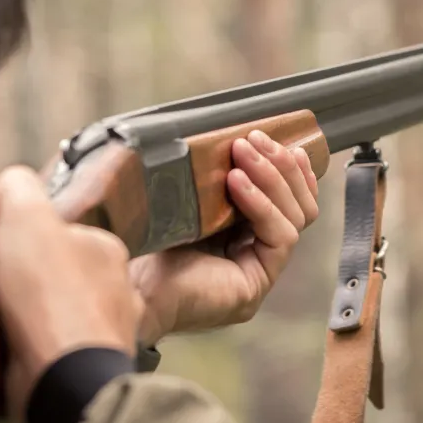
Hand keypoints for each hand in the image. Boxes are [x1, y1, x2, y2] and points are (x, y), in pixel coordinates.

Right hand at [0, 166, 140, 420]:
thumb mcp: (25, 215)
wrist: (62, 379)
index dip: (22, 239)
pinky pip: (54, 354)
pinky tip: (10, 351)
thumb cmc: (50, 297)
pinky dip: (31, 354)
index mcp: (106, 249)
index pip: (59, 232)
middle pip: (57, 275)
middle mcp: (116, 291)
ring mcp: (106, 335)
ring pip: (56, 317)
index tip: (1, 251)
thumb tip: (9, 189)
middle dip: (26, 282)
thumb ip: (17, 188)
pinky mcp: (88, 372)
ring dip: (28, 320)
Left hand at [129, 131, 318, 344]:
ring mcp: (257, 273)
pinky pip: (279, 237)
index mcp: (237, 238)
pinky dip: (261, 204)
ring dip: (271, 178)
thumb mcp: (182, 200)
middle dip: (280, 167)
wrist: (124, 283)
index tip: (272, 138)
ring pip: (295, 219)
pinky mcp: (256, 284)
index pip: (285, 203)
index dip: (287, 171)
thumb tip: (226, 137)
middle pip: (298, 208)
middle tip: (255, 138)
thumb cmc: (142, 243)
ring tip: (243, 151)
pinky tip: (236, 182)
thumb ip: (207, 179)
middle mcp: (252, 257)